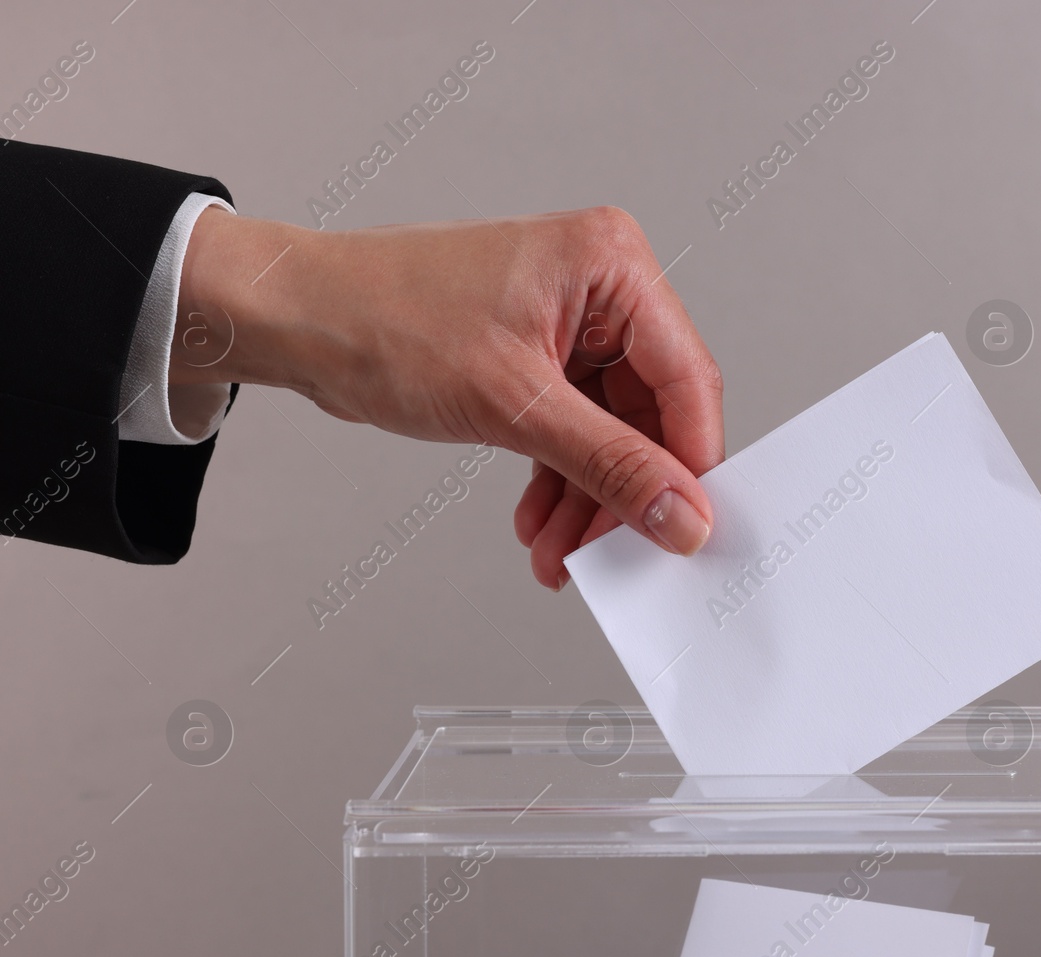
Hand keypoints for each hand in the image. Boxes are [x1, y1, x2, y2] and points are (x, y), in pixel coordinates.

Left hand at [171, 205, 723, 589]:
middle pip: (649, 413)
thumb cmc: (383, 318)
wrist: (296, 318)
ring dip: (586, 498)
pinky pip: (571, 430)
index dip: (689, 461)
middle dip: (622, 491)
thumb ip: (610, 464)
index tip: (686, 528)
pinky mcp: (538, 357)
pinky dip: (557, 479)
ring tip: (559, 553)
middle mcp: (599, 286)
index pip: (685, 377)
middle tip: (609, 552)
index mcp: (610, 264)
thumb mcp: (513, 404)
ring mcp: (569, 323)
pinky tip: (539, 524)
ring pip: (609, 433)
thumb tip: (680, 513)